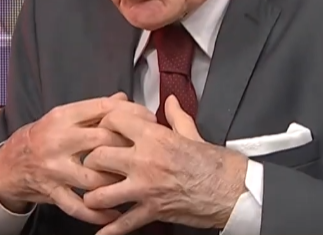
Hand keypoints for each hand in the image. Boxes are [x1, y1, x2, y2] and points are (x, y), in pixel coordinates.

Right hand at [0, 93, 146, 224]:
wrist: (10, 162)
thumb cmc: (45, 135)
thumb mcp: (66, 115)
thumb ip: (95, 109)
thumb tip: (124, 98)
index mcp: (65, 116)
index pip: (104, 109)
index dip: (131, 113)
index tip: (149, 118)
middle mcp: (59, 140)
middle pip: (103, 140)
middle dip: (129, 145)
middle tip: (147, 148)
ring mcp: (55, 168)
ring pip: (93, 176)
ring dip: (116, 180)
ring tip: (134, 179)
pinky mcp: (52, 191)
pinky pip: (77, 206)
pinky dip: (97, 212)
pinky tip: (116, 212)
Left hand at [83, 96, 247, 234]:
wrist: (230, 189)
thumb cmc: (212, 161)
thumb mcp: (192, 133)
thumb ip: (176, 116)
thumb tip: (169, 101)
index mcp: (154, 137)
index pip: (114, 121)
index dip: (105, 123)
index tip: (104, 129)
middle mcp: (144, 161)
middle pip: (98, 156)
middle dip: (91, 160)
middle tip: (93, 163)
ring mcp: (145, 188)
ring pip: (101, 194)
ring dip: (94, 196)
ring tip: (94, 195)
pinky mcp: (152, 211)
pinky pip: (123, 224)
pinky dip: (109, 231)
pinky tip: (100, 232)